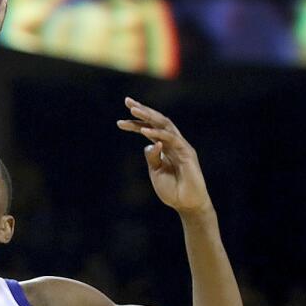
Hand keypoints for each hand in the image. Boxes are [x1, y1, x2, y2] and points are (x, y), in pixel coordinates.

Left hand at [116, 98, 212, 214]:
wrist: (187, 204)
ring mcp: (181, 146)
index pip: (149, 130)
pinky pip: (172, 139)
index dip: (136, 123)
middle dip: (142, 111)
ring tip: (134, 111)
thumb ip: (152, 157)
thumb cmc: (173, 189)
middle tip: (127, 102)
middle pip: (157, 121)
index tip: (119, 121)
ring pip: (165, 125)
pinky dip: (158, 133)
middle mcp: (173, 143)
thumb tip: (148, 143)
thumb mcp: (156, 171)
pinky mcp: (187, 153)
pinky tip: (145, 130)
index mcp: (164, 147)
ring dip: (149, 117)